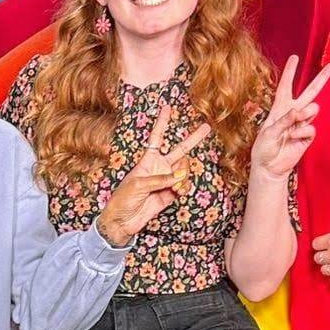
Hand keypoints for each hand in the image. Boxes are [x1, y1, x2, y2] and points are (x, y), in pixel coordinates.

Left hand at [98, 102, 214, 244]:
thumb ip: (159, 179)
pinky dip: (184, 187)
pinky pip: (184, 185)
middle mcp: (159, 167)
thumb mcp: (137, 185)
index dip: (162, 123)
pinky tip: (177, 192)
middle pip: (180, 149)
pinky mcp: (171, 194)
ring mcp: (167, 180)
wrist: (123, 221)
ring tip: (175, 187)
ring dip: (183, 176)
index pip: (157, 137)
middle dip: (193, 138)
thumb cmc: (123, 199)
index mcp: (147, 160)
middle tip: (207, 127)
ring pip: (184, 171)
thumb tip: (178, 178)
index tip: (167, 107)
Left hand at [250, 57, 329, 182]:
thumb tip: (298, 112)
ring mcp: (302, 123)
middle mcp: (292, 112)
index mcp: (279, 108)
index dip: (290, 72)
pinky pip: (311, 127)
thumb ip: (284, 120)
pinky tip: (292, 137)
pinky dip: (302, 131)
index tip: (294, 57)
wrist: (269, 167)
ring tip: (295, 121)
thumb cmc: (263, 149)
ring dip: (305, 113)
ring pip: (313, 108)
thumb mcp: (268, 132)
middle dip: (322, 78)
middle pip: (311, 91)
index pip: (285, 86)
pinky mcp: (307, 136)